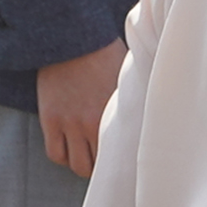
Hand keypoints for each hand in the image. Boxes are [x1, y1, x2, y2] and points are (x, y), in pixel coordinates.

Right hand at [34, 40, 127, 178]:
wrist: (72, 38)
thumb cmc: (106, 53)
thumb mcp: (129, 77)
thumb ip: (136, 99)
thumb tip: (155, 110)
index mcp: (118, 113)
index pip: (126, 152)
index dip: (126, 161)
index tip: (128, 161)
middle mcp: (95, 123)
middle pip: (101, 165)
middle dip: (104, 167)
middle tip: (107, 162)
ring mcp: (71, 123)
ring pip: (77, 164)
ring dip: (82, 164)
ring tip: (87, 157)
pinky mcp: (51, 119)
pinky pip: (55, 153)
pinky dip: (63, 157)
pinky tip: (70, 149)